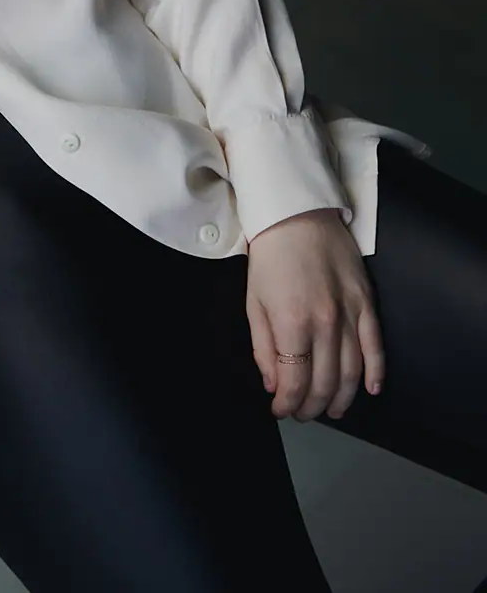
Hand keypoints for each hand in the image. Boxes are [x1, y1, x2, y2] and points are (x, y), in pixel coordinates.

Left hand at [245, 206, 384, 422]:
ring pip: (352, 372)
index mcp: (292, 323)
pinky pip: (376, 345)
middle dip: (312, 406)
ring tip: (331, 410)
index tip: (280, 410)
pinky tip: (369, 389)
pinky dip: (375, 372)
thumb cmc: (270, 257)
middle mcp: (325, 323)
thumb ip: (263, 347)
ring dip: (341, 398)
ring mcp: (350, 313)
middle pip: (325, 382)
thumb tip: (272, 384)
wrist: (297, 215)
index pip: (295, 380)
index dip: (287, 403)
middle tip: (303, 413)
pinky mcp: (367, 302)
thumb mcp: (253, 301)